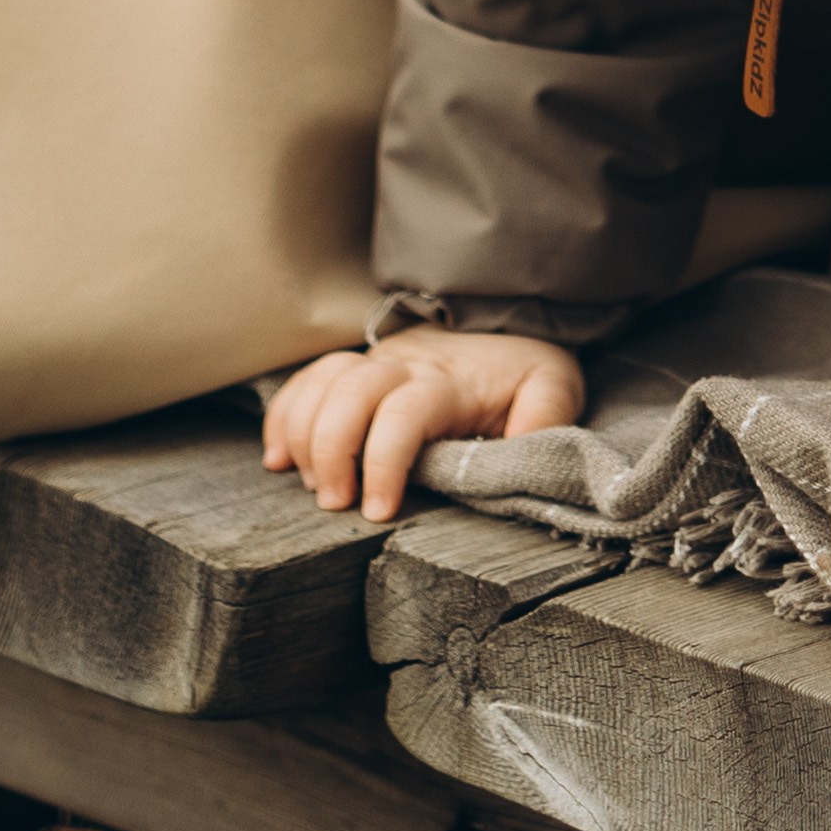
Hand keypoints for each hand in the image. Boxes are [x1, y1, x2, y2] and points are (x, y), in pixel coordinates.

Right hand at [262, 326, 583, 522]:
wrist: (506, 318)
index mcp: (449, 380)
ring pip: (319, 384)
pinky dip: (284, 418)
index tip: (376, 511)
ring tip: (314, 487)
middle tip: (334, 504)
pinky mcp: (356, 366)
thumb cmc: (523, 368)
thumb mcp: (551, 387)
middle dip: (331, 451)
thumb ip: (544, 417)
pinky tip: (279, 458)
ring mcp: (373, 361)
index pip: (402, 414)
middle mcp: (403, 364)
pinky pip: (306, 381)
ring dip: (303, 436)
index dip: (381, 462)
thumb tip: (526, 451)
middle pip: (348, 393)